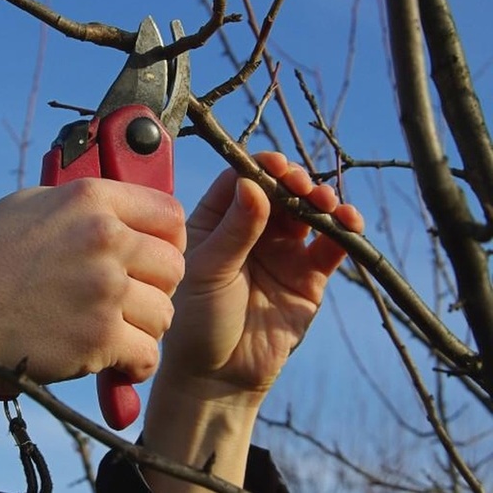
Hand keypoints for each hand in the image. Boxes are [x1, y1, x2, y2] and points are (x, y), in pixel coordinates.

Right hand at [0, 178, 184, 437]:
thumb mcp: (29, 206)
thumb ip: (82, 205)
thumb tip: (120, 209)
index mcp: (89, 199)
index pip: (170, 213)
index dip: (169, 240)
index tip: (155, 258)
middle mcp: (104, 238)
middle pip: (174, 266)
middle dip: (157, 287)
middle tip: (131, 300)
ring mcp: (104, 289)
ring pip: (165, 314)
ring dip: (144, 328)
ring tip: (115, 330)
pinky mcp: (99, 337)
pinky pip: (147, 355)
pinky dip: (133, 364)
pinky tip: (113, 360)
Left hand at [142, 152, 363, 489]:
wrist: (217, 378)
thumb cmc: (197, 322)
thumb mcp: (208, 271)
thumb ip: (234, 231)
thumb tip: (254, 183)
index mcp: (215, 223)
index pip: (239, 181)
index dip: (260, 168)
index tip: (275, 166)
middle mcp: (249, 231)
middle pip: (278, 191)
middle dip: (293, 182)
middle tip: (300, 186)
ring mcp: (280, 252)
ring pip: (306, 213)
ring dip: (320, 200)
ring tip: (324, 203)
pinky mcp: (307, 277)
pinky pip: (329, 246)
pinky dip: (343, 230)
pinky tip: (348, 221)